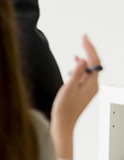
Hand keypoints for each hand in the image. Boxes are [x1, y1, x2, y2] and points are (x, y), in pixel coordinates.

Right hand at [50, 35, 100, 159]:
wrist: (64, 122)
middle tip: (83, 37)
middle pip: (95, 63)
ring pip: (91, 68)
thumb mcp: (68, 87)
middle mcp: (94, 85)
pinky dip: (82, 66)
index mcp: (92, 84)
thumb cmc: (64, 107)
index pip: (94, 61)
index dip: (89, 47)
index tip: (84, 37)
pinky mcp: (84, 91)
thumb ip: (77, 72)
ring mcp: (90, 88)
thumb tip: (83, 60)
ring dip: (86, 57)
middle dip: (89, 49)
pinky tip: (75, 62)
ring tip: (80, 46)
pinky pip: (86, 74)